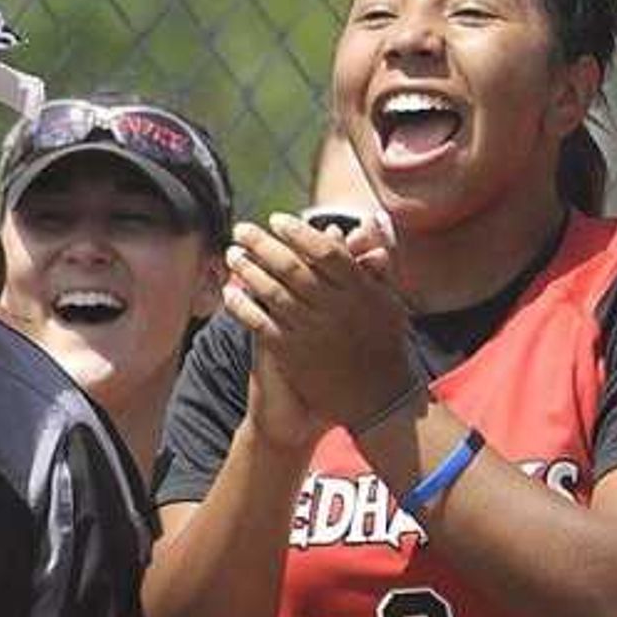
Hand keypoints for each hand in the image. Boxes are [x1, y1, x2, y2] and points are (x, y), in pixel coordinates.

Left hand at [225, 215, 416, 437]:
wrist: (376, 397)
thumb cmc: (385, 343)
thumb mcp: (388, 301)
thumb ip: (373, 263)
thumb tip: (364, 224)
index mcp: (360, 291)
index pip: (325, 252)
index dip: (299, 233)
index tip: (277, 219)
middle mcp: (334, 308)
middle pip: (293, 268)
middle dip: (263, 245)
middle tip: (241, 228)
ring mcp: (311, 331)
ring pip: (273, 293)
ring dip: (248, 271)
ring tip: (231, 254)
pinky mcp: (292, 353)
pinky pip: (261, 324)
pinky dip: (243, 306)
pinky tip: (228, 292)